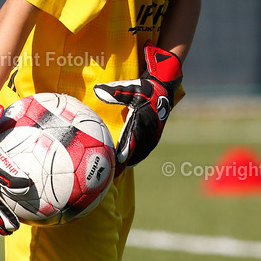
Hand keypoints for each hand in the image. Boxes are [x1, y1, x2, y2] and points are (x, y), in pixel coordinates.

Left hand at [94, 44, 182, 170]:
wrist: (163, 87)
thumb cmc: (145, 88)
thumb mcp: (129, 88)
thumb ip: (114, 92)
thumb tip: (97, 90)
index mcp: (142, 119)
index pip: (131, 139)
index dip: (124, 152)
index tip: (115, 161)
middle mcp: (149, 129)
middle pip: (136, 150)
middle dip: (126, 162)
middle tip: (114, 173)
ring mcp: (154, 133)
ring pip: (142, 151)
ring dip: (132, 161)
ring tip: (121, 171)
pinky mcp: (156, 134)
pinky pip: (147, 148)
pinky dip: (139, 156)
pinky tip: (132, 162)